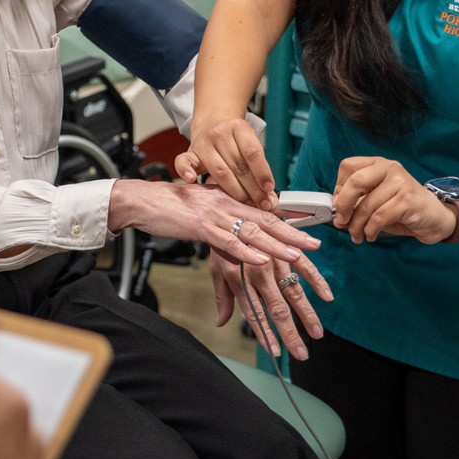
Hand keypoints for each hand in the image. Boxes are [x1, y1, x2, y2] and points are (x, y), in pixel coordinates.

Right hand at [108, 177, 320, 267]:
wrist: (143, 200)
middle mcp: (226, 204)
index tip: (309, 235)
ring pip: (252, 231)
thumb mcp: (202, 213)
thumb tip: (238, 242)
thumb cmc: (170, 207)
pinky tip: (259, 258)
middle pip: (266, 221)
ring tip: (296, 255)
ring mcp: (214, 215)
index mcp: (229, 201)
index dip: (289, 224)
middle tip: (315, 247)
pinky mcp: (199, 225)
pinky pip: (226, 240)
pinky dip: (244, 251)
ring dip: (276, 244)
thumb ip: (222, 226)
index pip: (265, 213)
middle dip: (292, 235)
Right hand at [176, 116, 277, 209]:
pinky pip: (183, 162)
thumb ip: (258, 166)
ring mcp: (203, 143)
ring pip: (220, 171)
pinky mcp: (190, 153)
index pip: (252, 152)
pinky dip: (186, 171)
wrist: (212, 123)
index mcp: (238, 127)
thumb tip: (269, 194)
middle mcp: (219, 134)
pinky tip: (192, 180)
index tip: (269, 188)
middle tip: (262, 203)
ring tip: (246, 202)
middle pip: (238, 165)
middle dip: (253, 188)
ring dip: (236, 191)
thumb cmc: (233, 138)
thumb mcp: (248, 142)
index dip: (262, 172)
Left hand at [211, 249, 331, 360]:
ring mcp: (275, 261)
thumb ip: (223, 298)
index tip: (276, 352)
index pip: (255, 314)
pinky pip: (305, 266)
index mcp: (240, 280)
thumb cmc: (224, 242)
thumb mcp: (217, 270)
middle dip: (290, 334)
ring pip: (294, 292)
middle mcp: (259, 273)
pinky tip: (327, 297)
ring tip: (317, 332)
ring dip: (307, 314)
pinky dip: (318, 281)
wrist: (232, 208)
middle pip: (278, 309)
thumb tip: (221, 323)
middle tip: (301, 353)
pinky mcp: (287, 247)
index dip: (266, 335)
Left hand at [332, 157, 457, 244]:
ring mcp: (400, 183)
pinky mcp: (407, 201)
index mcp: (378, 164)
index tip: (338, 205)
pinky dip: (370, 231)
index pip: (348, 166)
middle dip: (343, 205)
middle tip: (341, 222)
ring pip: (366, 205)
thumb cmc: (402, 208)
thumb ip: (358, 200)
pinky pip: (379, 218)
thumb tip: (336, 212)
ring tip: (357, 235)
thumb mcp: (377, 199)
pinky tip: (370, 235)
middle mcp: (390, 168)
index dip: (338, 187)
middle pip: (355, 181)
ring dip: (356, 226)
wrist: (435, 217)